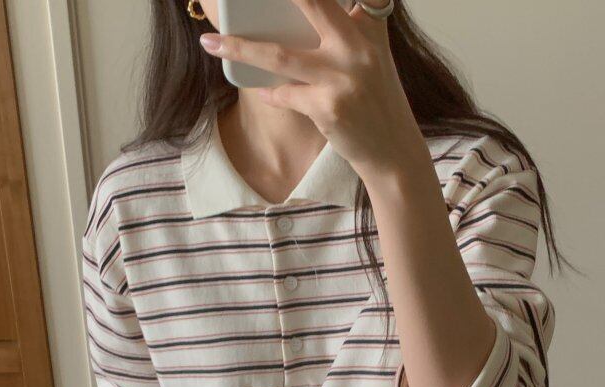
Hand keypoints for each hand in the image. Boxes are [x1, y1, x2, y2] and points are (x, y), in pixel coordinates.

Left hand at [199, 0, 424, 178]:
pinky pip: (285, 95)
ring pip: (280, 55)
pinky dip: (270, 93)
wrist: (393, 153)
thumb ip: (348, 31)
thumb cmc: (377, 104)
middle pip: (311, 3)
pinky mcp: (329, 108)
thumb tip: (300, 18)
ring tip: (211, 44)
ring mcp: (342, 79)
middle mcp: (358, 49)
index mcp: (368, 30)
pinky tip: (262, 91)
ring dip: (240, 49)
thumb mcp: (372, 59)